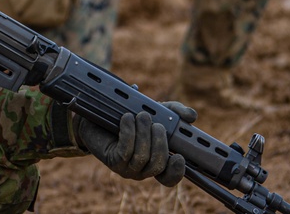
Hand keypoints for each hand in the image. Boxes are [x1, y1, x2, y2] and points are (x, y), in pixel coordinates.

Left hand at [75, 101, 195, 186]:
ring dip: (143, 134)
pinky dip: (128, 132)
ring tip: (140, 116)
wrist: (96, 115)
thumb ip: (175, 111)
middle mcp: (142, 169)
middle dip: (159, 142)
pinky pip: (125, 151)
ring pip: (142, 157)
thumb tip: (192, 116)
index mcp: (155, 162)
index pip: (169, 178)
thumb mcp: (155, 111)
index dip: (176, 172)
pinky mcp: (112, 161)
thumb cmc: (129, 115)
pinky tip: (127, 119)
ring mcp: (127, 168)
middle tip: (154, 123)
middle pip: (158, 165)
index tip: (180, 156)